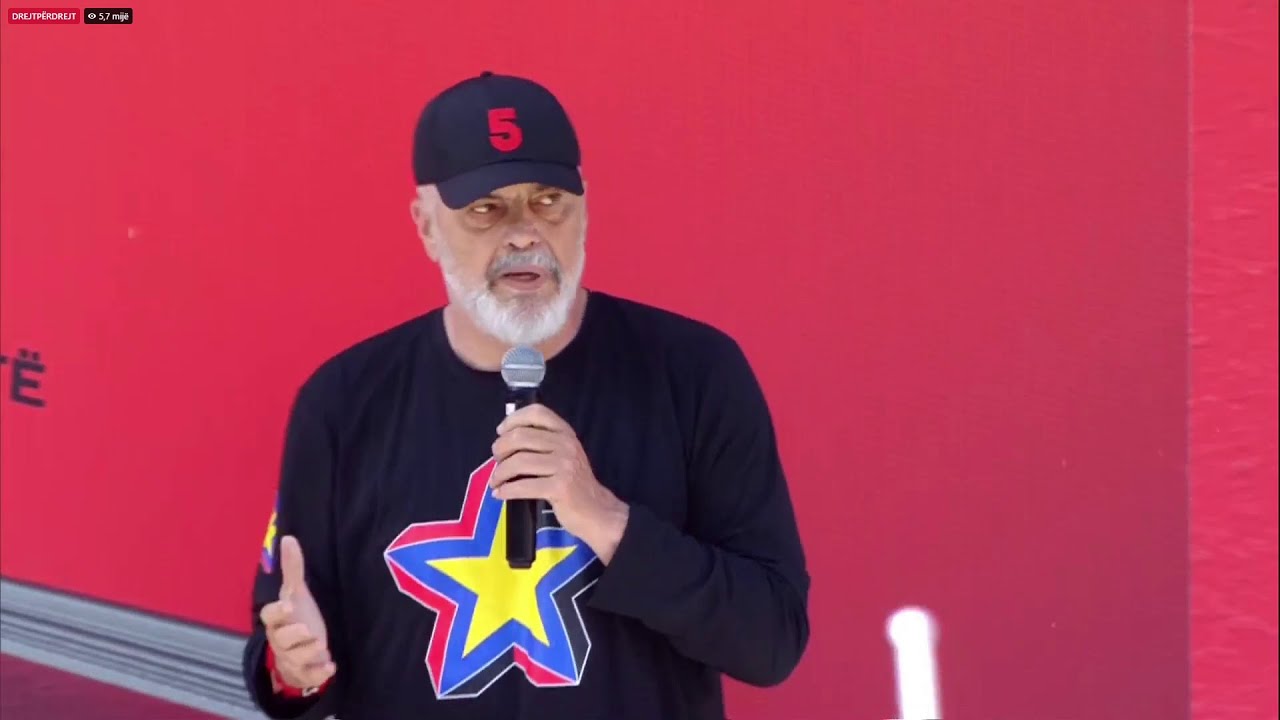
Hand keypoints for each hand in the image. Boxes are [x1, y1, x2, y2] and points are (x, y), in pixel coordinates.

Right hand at [258, 536, 335, 691]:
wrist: (298, 649)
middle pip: (281, 640)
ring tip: (322, 646)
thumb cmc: (296, 616)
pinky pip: (308, 677)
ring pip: (294, 660)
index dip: (278, 611)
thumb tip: (288, 537)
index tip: (289, 605)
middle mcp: (280, 640)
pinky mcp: (302, 673)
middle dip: (294, 635)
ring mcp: (290, 658)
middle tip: (308, 630)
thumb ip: (293, 569)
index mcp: (276, 620)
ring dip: (309, 653)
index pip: (269, 615)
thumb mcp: (297, 593)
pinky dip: (319, 673)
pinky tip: (331, 667)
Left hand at [491, 404, 629, 562]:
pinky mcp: (559, 488)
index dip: (513, 419)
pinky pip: (523, 486)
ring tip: (496, 481)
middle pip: (521, 437)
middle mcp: (566, 445)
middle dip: (500, 449)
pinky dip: (506, 490)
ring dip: (500, 473)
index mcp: (565, 433)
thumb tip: (506, 438)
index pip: (537, 413)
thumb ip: (543, 442)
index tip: (501, 432)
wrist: (597, 511)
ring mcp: (564, 466)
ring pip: (519, 462)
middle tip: (496, 461)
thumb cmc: (575, 483)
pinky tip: (500, 494)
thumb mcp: (564, 455)